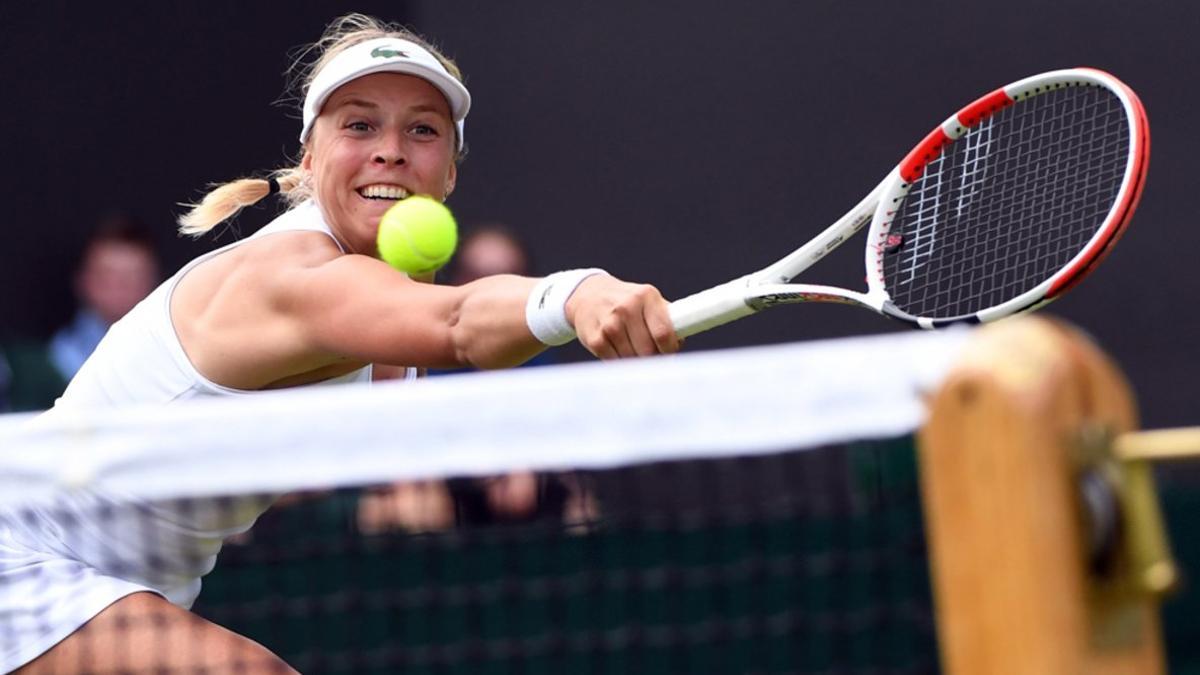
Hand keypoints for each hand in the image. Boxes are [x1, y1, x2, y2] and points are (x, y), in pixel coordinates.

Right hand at [565, 274, 680, 358]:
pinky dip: (619, 360)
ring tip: (633, 348)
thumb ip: (667, 318)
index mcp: (646, 296)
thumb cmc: (627, 301)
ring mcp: (610, 324)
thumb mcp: (648, 300)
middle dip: (653, 357)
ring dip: (635, 360)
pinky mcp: (595, 339)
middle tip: (651, 354)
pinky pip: (615, 362)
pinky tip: (617, 348)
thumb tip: (680, 341)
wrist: (588, 294)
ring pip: (632, 359)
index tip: (669, 352)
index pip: (664, 333)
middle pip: (648, 351)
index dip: (669, 349)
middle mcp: (627, 308)